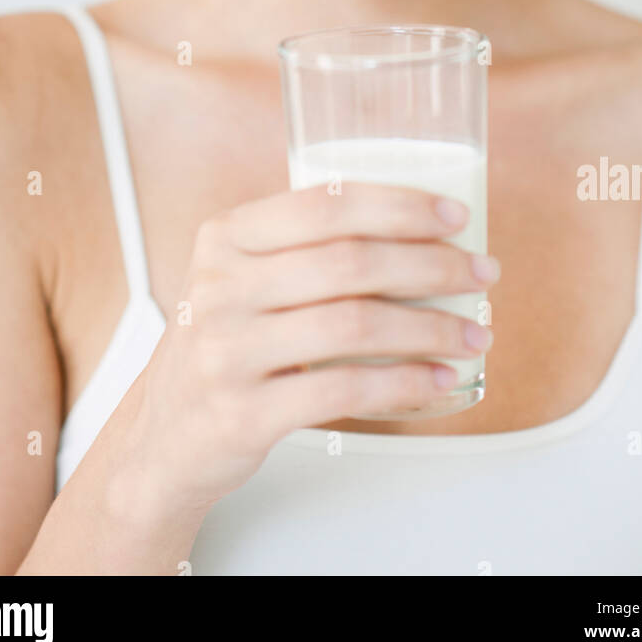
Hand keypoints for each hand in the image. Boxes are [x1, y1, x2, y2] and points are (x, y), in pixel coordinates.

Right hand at [117, 182, 498, 523]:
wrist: (161, 439)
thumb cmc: (226, 346)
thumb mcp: (240, 279)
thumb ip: (303, 248)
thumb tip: (420, 229)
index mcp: (226, 237)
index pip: (325, 203)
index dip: (400, 205)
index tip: (456, 216)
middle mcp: (221, 287)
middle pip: (350, 262)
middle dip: (432, 265)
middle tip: (481, 273)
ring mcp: (227, 351)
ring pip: (355, 325)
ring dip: (430, 328)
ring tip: (472, 333)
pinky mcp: (243, 413)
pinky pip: (344, 391)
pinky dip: (404, 384)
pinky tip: (438, 379)